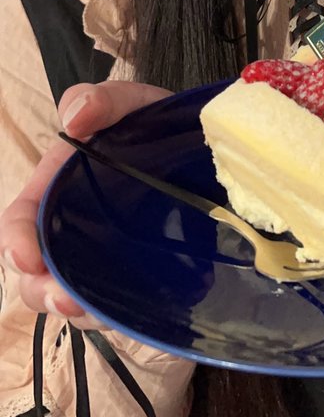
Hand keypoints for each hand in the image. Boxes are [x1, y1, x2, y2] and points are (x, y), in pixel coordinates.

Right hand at [0, 81, 171, 328]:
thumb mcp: (132, 104)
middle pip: (36, 276)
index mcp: (59, 191)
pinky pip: (117, 310)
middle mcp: (73, 232)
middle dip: (42, 292)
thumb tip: (75, 118)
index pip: (20, 223)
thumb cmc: (157, 125)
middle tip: (65, 298)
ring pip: (73, 300)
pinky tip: (134, 310)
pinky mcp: (139, 282)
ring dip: (78, 312)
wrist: (210, 151)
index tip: (27, 259)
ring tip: (98, 310)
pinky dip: (118, 316)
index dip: (15, 243)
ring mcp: (105, 260)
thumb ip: (102, 100)